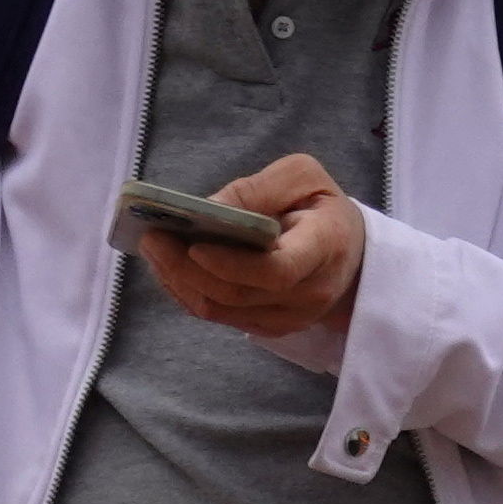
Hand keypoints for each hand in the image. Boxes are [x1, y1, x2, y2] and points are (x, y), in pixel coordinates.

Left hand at [131, 154, 365, 340]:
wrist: (350, 252)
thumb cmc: (322, 206)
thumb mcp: (303, 176)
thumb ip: (259, 189)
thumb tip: (209, 210)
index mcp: (325, 247)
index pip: (277, 270)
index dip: (231, 264)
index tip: (194, 246)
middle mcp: (310, 292)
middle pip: (239, 294)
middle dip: (186, 269)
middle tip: (152, 239)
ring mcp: (291, 317)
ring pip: (223, 311)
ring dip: (180, 283)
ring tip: (154, 250)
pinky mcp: (273, 328)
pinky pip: (222, 317)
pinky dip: (190, 293)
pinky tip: (171, 268)